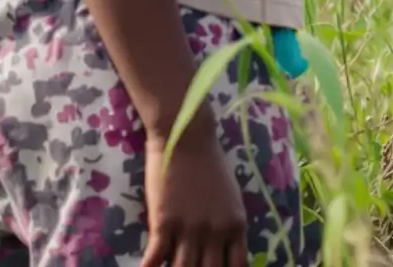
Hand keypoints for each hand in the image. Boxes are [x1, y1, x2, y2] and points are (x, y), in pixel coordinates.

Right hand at [143, 120, 246, 266]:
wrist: (188, 138)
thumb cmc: (211, 164)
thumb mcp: (231, 198)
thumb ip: (228, 226)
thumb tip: (223, 252)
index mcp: (236, 224)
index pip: (237, 266)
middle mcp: (216, 231)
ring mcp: (190, 230)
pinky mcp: (164, 224)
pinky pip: (154, 261)